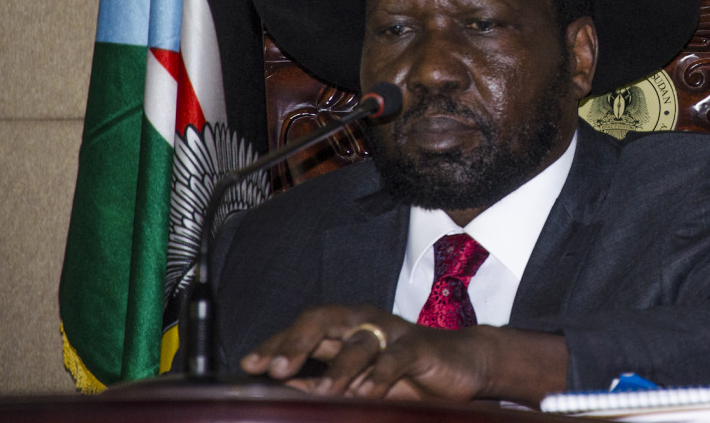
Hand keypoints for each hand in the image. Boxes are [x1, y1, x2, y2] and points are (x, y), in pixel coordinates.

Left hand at [239, 304, 567, 404]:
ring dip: (340, 367)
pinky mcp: (418, 346)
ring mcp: (391, 332)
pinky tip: (368, 391)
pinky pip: (396, 357)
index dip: (276, 344)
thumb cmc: (404, 372)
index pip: (303, 328)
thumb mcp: (356, 380)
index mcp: (345, 329)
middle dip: (297, 342)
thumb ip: (320, 382)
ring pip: (359, 341)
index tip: (249, 365)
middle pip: (324, 319)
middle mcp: (364, 322)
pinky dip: (381, 374)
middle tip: (277, 368)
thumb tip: (281, 390)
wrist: (460, 364)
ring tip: (325, 391)